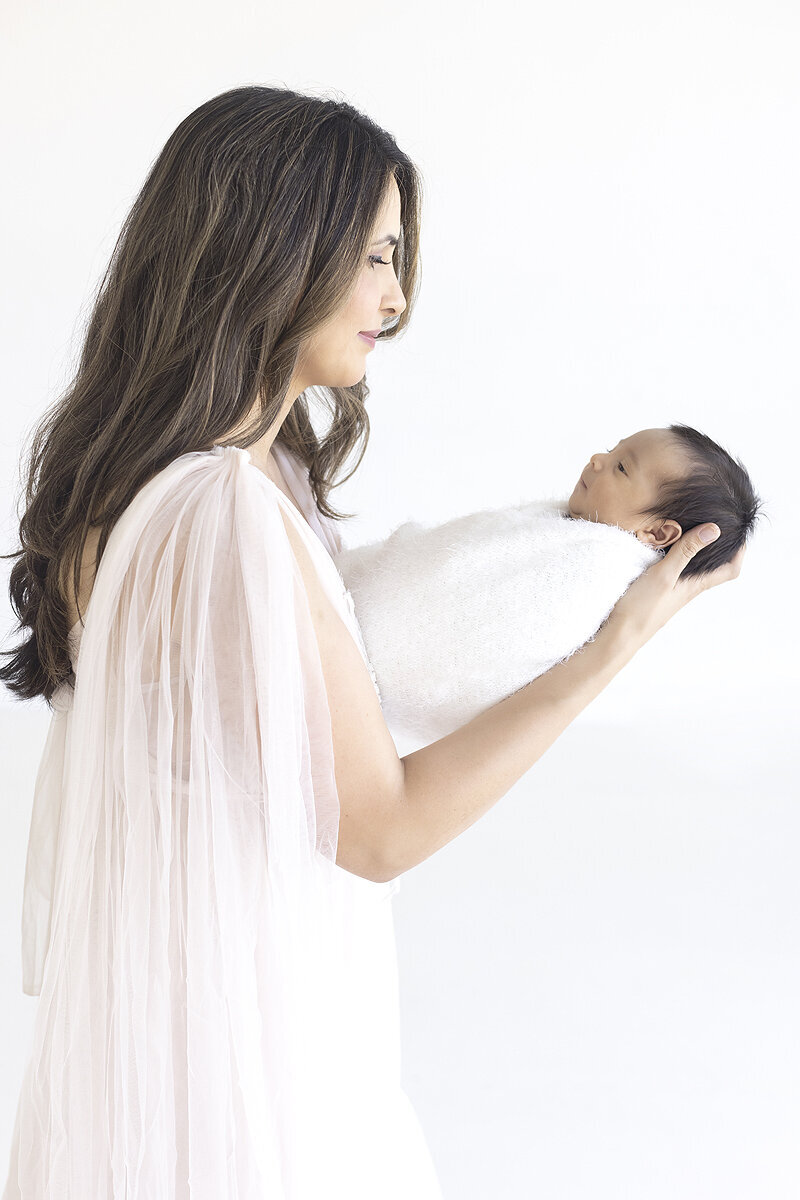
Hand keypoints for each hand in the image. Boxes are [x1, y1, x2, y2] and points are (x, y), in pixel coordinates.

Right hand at [608, 524, 745, 644]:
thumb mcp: (665, 574)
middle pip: (715, 567)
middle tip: (717, 524)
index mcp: (696, 584)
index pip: (730, 570)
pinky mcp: (659, 590)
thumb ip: (686, 551)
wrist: (619, 634)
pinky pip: (677, 569)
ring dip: (698, 549)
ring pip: (695, 567)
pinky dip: (678, 554)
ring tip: (693, 528)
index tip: (739, 532)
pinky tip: (666, 545)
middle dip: (720, 546)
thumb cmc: (642, 608)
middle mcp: (689, 587)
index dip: (740, 552)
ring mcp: (674, 589)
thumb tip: (714, 529)